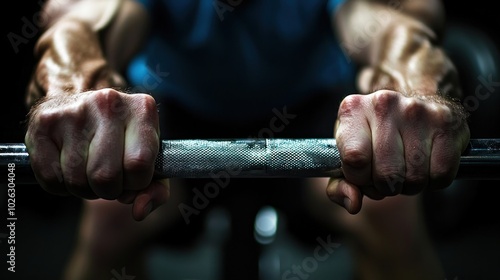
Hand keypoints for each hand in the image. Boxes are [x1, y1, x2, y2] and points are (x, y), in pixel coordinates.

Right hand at [25, 88, 167, 220]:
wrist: (85, 107)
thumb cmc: (124, 140)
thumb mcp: (151, 160)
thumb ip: (156, 190)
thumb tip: (139, 211)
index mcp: (142, 109)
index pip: (139, 165)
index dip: (136, 183)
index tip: (132, 177)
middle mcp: (108, 104)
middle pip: (105, 176)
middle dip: (109, 190)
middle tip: (109, 179)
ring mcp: (73, 111)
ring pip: (77, 180)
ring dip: (85, 190)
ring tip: (90, 173)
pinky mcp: (43, 123)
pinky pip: (51, 179)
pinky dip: (62, 187)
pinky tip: (70, 170)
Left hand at [326, 90, 469, 213]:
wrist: (411, 106)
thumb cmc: (372, 137)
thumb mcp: (346, 157)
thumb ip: (340, 186)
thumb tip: (354, 203)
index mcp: (353, 110)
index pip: (354, 159)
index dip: (359, 178)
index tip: (363, 172)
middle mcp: (384, 104)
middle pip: (387, 174)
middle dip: (386, 186)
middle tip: (387, 174)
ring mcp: (418, 110)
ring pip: (415, 178)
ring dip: (409, 185)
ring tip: (405, 168)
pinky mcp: (446, 121)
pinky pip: (441, 175)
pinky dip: (433, 181)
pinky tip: (426, 165)